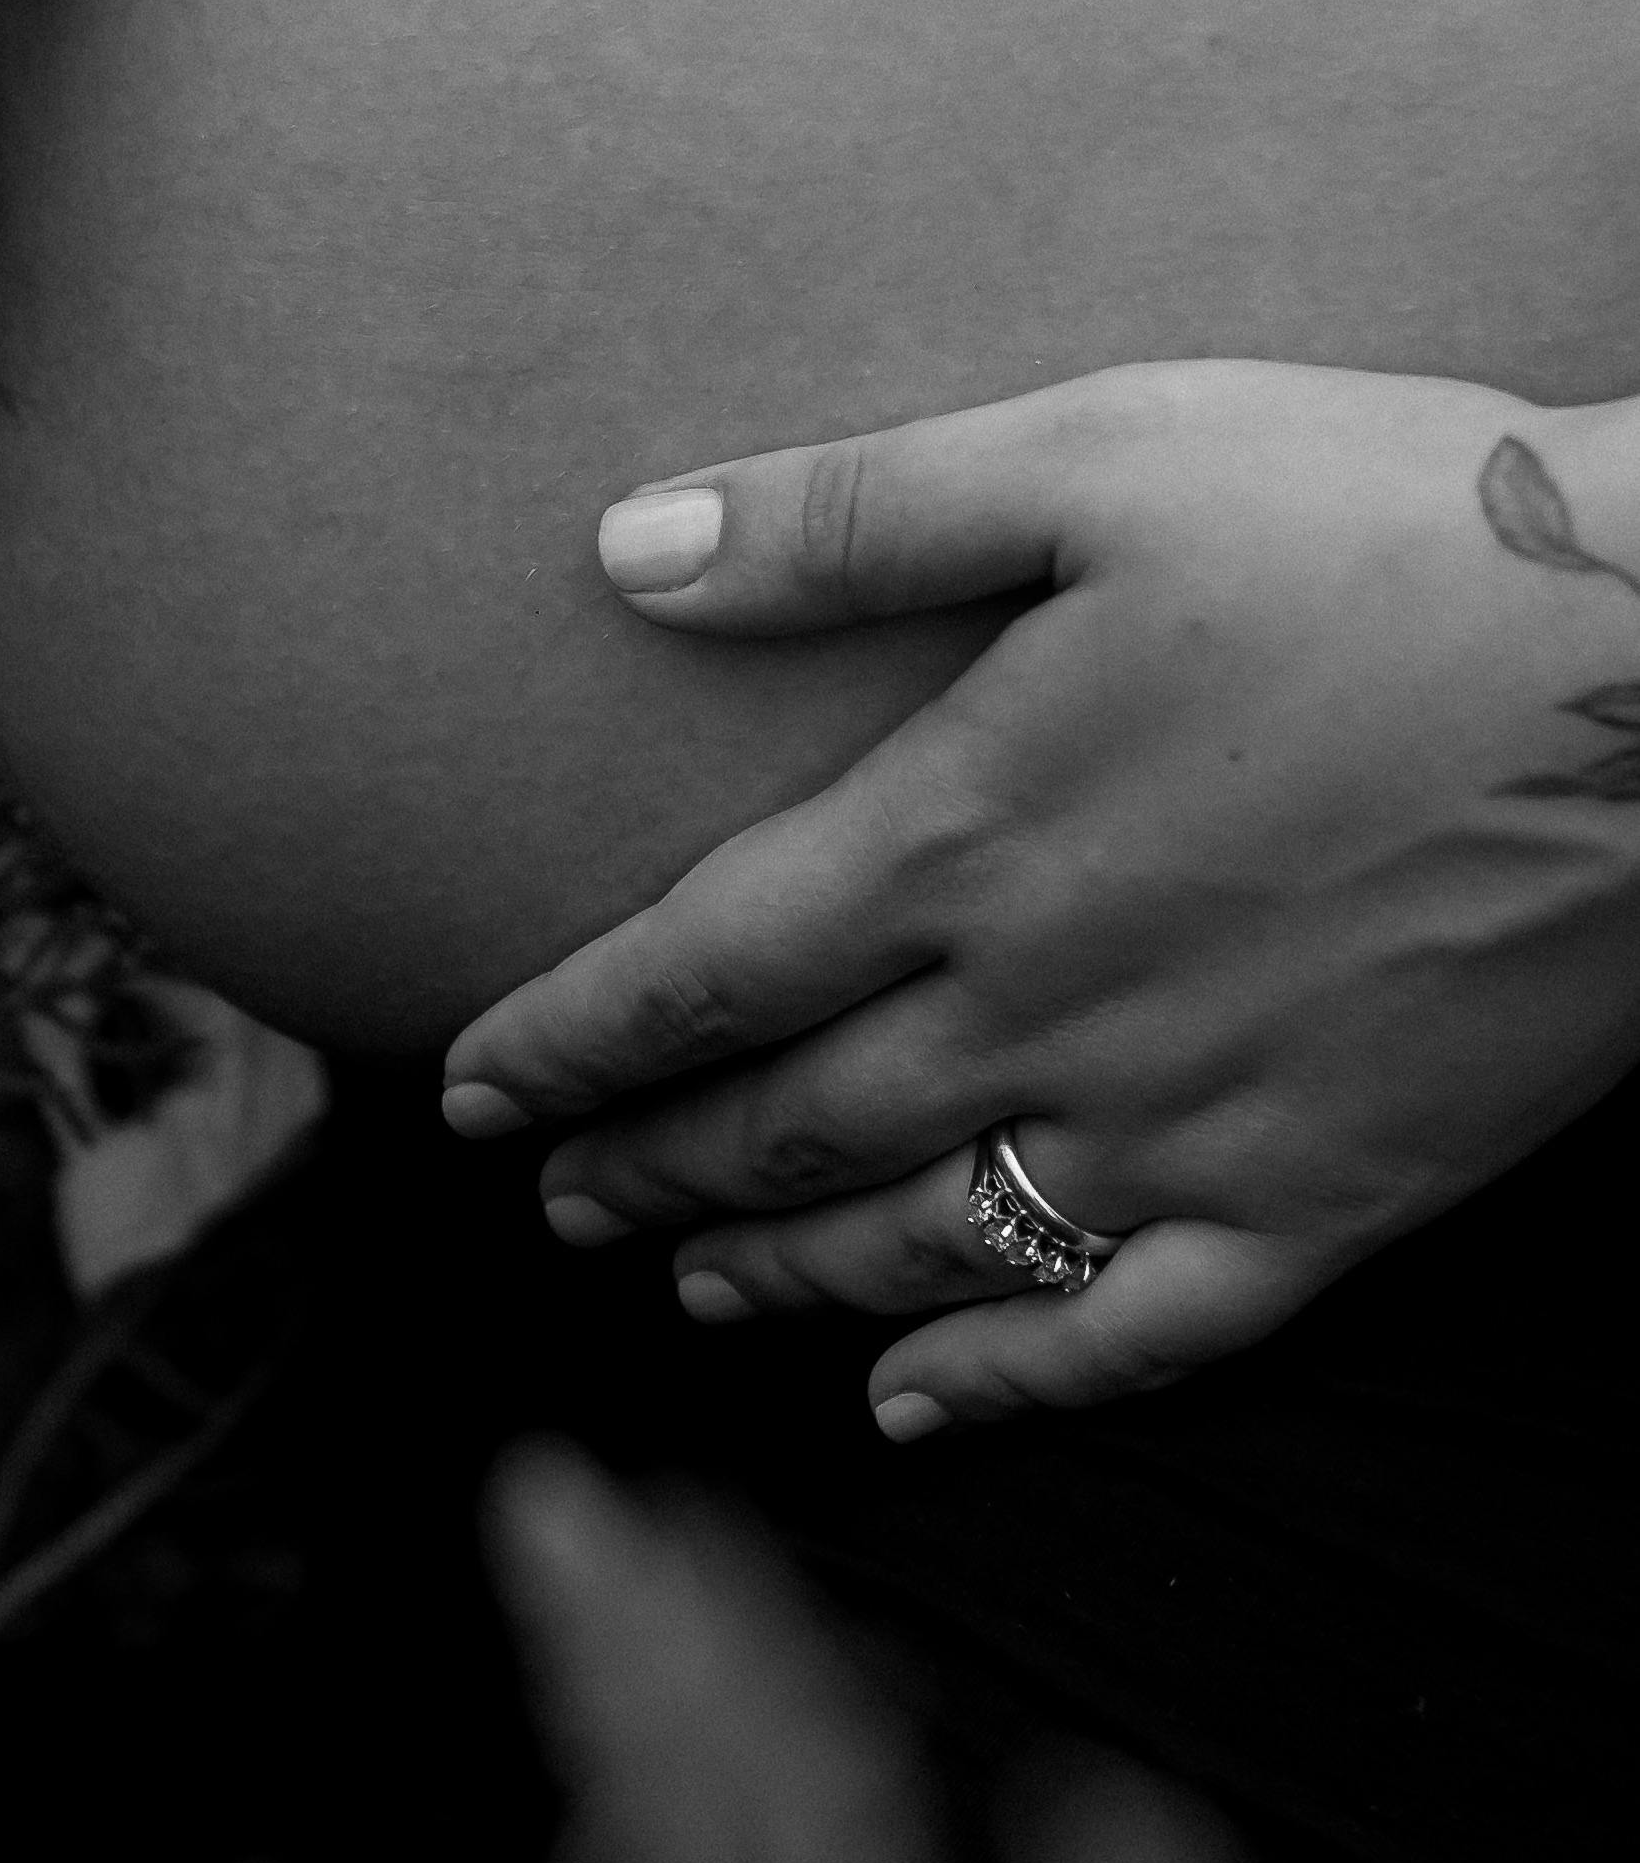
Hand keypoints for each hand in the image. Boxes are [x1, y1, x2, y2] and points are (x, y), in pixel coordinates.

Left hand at [441, 365, 1639, 1435]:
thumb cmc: (1397, 527)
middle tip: (555, 1199)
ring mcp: (1187, 1128)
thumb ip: (847, 519)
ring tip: (688, 1285)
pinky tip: (913, 1408)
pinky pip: (1130, 1337)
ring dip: (773, 1274)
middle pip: (780, 1127)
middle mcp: (1041, 1013)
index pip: (691, 975)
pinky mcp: (1332, 1201)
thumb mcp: (1101, 454)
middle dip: (641, 1169)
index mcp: (963, 836)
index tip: (465, 1084)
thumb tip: (619, 549)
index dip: (561, 1041)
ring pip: (918, 1246)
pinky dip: (1003, 1386)